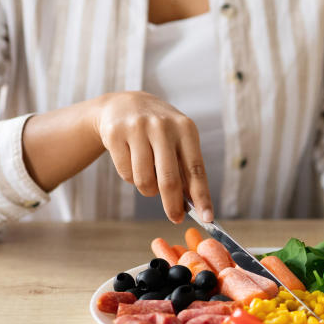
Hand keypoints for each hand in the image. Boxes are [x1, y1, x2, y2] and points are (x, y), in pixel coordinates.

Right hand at [91, 91, 211, 223]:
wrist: (124, 105)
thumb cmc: (159, 130)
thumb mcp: (179, 140)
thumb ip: (186, 168)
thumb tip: (193, 204)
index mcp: (186, 128)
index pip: (196, 169)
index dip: (202, 196)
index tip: (207, 218)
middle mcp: (163, 126)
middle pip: (169, 180)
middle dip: (173, 205)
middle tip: (175, 217)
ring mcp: (137, 129)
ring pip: (144, 181)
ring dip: (148, 189)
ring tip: (149, 176)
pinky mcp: (115, 134)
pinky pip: (126, 174)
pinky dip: (131, 177)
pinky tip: (132, 161)